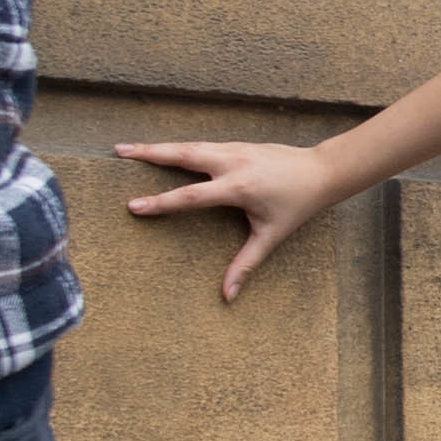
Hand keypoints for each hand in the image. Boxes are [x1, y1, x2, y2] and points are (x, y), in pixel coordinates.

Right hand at [118, 136, 338, 302]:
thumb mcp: (271, 236)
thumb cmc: (296, 205)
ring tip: (130, 148)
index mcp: (238, 187)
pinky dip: (180, 146)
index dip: (161, 202)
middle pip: (183, 155)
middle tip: (119, 150)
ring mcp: (234, 149)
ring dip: (160, 146)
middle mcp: (232, 162)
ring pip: (190, 145)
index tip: (133, 206)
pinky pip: (202, 144)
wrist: (321, 171)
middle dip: (150, 153)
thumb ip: (246, 264)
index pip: (191, 195)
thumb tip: (227, 296)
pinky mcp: (237, 144)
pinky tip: (163, 148)